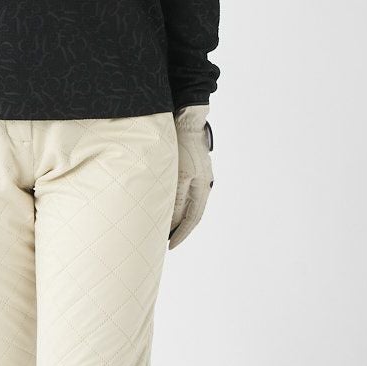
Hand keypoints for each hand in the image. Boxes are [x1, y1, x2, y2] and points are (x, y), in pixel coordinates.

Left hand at [168, 104, 213, 250]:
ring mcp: (198, 175)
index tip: (169, 246)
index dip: (181, 233)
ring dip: (177, 215)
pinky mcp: (190, 168)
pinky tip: (165, 203)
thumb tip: (173, 221)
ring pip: (188, 203)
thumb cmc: (183, 146)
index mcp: (203, 187)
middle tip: (165, 240)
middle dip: (179, 228)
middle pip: (192, 213)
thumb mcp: (179, 175)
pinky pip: (185, 192)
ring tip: (163, 224)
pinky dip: (176, 202)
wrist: (186, 120)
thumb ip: (177, 198)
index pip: (192, 218)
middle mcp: (203, 183)